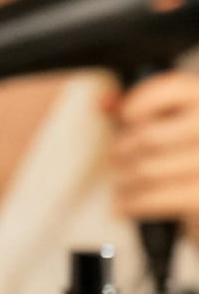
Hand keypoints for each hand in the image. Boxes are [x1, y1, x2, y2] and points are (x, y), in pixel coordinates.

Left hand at [108, 72, 198, 235]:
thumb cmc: (188, 161)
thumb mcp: (174, 128)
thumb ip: (142, 110)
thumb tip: (104, 102)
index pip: (175, 87)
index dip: (142, 99)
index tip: (125, 115)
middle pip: (149, 135)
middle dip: (122, 150)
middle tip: (117, 158)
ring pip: (146, 169)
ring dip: (123, 180)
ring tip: (121, 184)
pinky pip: (154, 198)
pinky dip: (131, 203)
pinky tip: (124, 206)